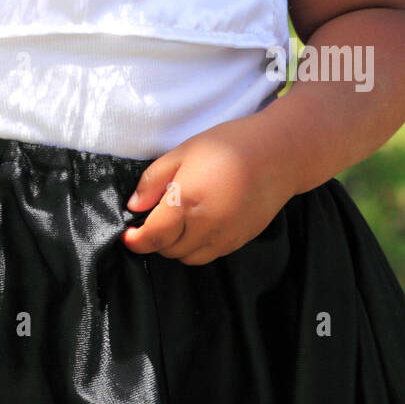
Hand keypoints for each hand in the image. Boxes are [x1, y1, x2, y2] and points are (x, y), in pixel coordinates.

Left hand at [121, 116, 294, 264]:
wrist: (277, 155)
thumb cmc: (228, 145)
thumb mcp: (183, 152)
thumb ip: (154, 181)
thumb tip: (134, 205)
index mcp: (186, 202)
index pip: (153, 236)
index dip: (136, 241)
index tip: (128, 236)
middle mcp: (205, 226)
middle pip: (169, 250)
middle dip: (155, 239)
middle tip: (154, 217)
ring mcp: (225, 237)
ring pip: (189, 258)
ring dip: (176, 246)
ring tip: (177, 221)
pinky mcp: (239, 241)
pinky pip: (210, 254)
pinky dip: (198, 246)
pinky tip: (200, 223)